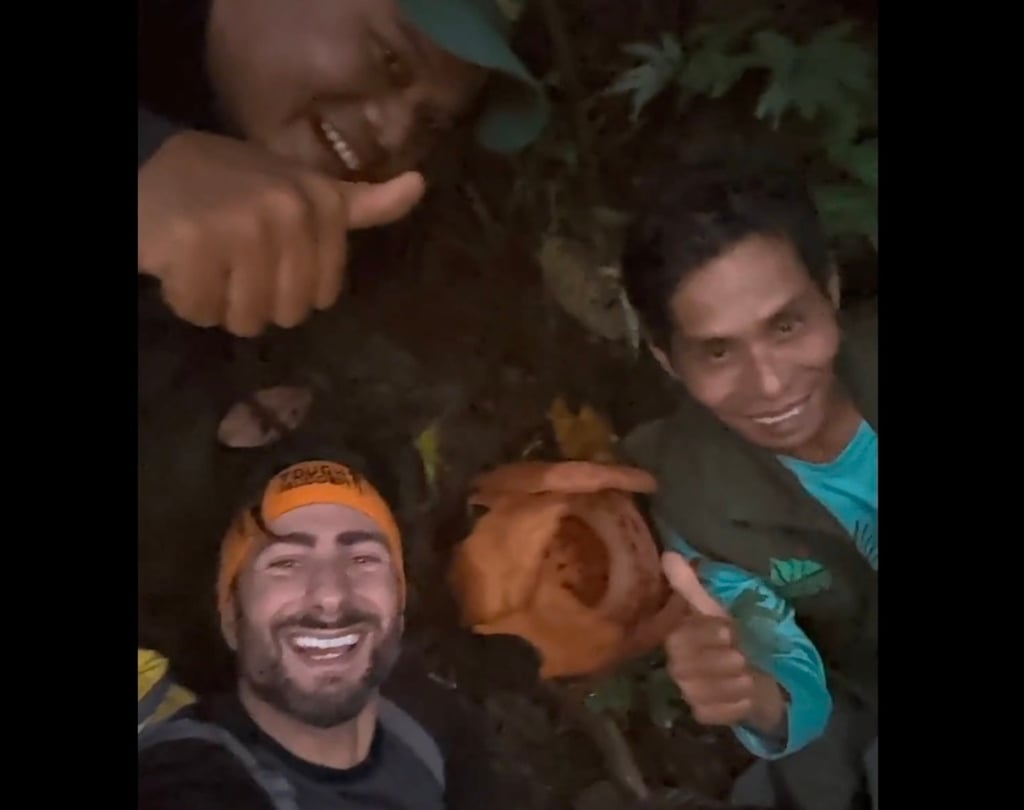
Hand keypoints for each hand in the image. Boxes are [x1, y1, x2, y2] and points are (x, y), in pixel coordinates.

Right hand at [138, 130, 425, 336]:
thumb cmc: (233, 187)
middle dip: (255, 299)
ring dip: (221, 304)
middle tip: (233, 261)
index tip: (270, 255)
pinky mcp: (195, 244)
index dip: (293, 289)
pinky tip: (180, 265)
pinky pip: (203, 312)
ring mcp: (243, 225)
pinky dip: (186, 300)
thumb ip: (360, 202)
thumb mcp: (304, 187)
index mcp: (321, 201)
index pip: (326, 293)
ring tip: (207, 262)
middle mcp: (289, 209)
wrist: (151, 172)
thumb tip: (421, 186)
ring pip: (247, 318)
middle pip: (289, 312)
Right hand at [661, 551, 785, 733]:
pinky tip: (745, 695)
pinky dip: (736, 703)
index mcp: (676, 639)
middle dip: (722, 660)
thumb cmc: (732, 638)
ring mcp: (689, 693)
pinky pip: (716, 712)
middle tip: (742, 656)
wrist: (760, 673)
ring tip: (748, 675)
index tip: (730, 631)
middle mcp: (677, 667)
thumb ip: (690, 586)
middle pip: (688, 667)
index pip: (678, 639)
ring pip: (703, 691)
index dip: (705, 635)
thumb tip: (668, 554)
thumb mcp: (715, 609)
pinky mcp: (704, 715)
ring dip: (733, 682)